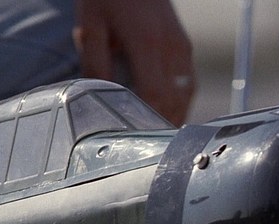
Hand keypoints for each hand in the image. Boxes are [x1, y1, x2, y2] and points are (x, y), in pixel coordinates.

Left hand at [73, 0, 194, 124]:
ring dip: (173, 115)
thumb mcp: (91, 25)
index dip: (148, 119)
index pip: (154, 94)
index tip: (138, 136)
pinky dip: (179, 101)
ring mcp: (182, 46)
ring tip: (157, 134)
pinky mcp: (185, 45)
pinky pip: (188, 83)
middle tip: (146, 145)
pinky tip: (165, 112)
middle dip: (162, 124)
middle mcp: (171, 46)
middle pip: (174, 100)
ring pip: (186, 94)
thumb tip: (96, 97)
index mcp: (147, 42)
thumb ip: (94, 62)